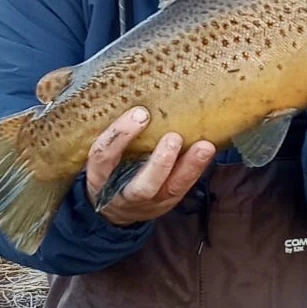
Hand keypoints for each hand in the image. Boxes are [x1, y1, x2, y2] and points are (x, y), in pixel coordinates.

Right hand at [85, 107, 215, 225]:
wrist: (115, 208)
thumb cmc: (107, 170)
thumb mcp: (100, 156)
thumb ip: (112, 136)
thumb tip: (135, 98)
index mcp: (99, 178)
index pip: (104, 157)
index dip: (120, 136)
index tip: (139, 114)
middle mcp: (123, 195)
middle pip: (142, 186)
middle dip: (160, 163)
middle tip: (174, 138)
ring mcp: (149, 203)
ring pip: (170, 189)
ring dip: (189, 167)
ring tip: (205, 147)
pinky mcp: (167, 203)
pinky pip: (183, 188)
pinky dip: (197, 169)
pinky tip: (208, 151)